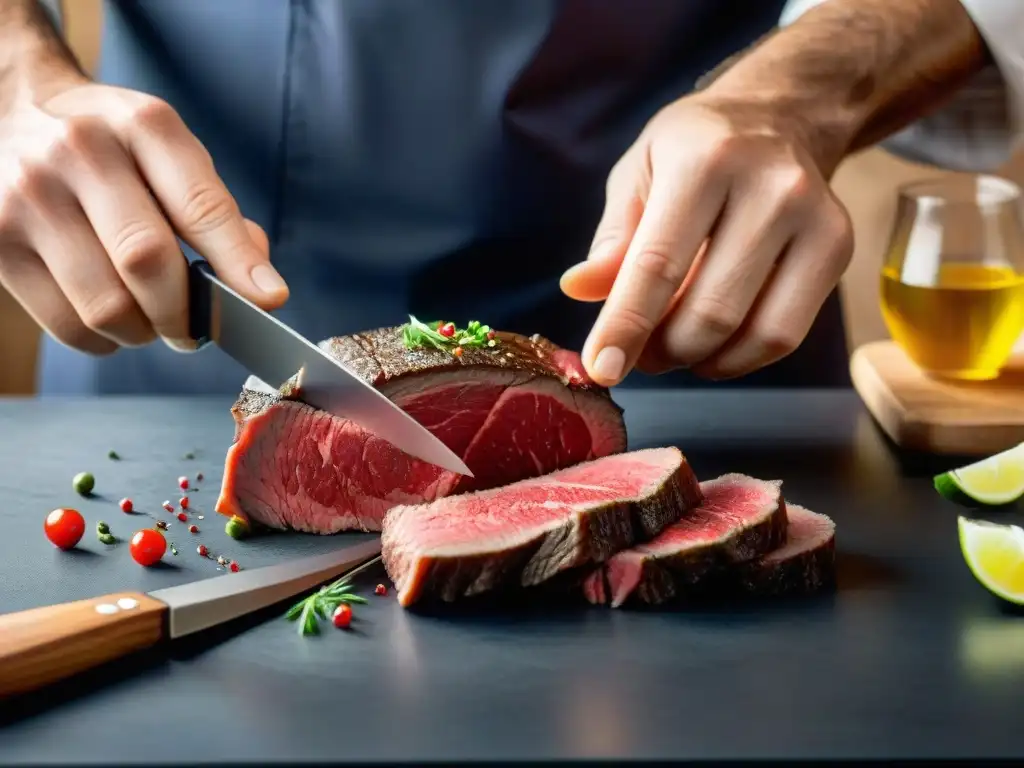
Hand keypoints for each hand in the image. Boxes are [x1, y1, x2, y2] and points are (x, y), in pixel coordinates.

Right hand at [0, 81, 287, 354]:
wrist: (8, 113)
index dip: (237, 262)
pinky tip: (109, 321)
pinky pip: (67, 324)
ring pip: (107, 305)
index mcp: (142, 126)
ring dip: (143, 332)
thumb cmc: (110, 146)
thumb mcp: (166, 150)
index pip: (200, 205)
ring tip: (150, 322)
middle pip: (147, 262)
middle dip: (184, 313)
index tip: (267, 299)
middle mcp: (80, 152)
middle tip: (194, 330)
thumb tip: (257, 285)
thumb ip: (213, 210)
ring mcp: (29, 197)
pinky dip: (103, 341)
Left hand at [560, 95, 852, 384]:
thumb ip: (612, 237)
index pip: (657, 265)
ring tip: (672, 346)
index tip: (601, 368)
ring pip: (749, 332)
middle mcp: (768, 186)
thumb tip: (578, 289)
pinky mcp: (838, 246)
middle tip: (639, 352)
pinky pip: (784, 335)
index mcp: (704, 160)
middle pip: (708, 311)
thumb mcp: (638, 173)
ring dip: (699, 359)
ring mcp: (812, 217)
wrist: (779, 114)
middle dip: (662, 350)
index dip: (625, 326)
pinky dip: (739, 358)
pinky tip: (714, 344)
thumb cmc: (694, 150)